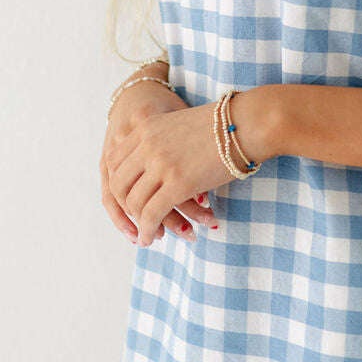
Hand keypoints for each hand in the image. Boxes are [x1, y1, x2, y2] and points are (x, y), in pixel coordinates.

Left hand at [100, 79, 220, 245]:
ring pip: (134, 202)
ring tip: (147, 235)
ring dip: (138, 223)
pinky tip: (151, 238)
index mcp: (145, 128)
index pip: (115, 162)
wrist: (246, 124)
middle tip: (137, 220)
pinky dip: (148, 230)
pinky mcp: (178, 184)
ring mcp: (161, 164)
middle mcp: (147, 145)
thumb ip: (160, 140)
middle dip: (126, 206)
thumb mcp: (179, 124)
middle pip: (119, 183)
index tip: (130, 198)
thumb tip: (156, 166)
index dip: (120, 184)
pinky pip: (152, 214)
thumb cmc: (222, 125)